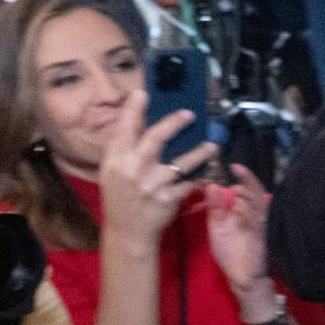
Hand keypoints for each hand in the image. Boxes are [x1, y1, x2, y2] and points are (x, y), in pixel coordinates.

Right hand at [98, 88, 216, 247]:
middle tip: (190, 113)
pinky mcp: (168, 200)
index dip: (134, 110)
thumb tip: (134, 119)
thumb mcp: (112, 170)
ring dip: (199, 152)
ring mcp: (152, 185)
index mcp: (117, 159)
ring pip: (180, 162)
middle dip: (174, 123)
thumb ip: (122, 147)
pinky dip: (199, 177)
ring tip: (212, 144)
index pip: (125, 129)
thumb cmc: (120, 195)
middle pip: (155, 139)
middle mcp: (133, 170)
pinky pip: (188, 184)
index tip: (143, 93)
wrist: (128, 231)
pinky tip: (208, 170)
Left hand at [205, 163, 275, 306]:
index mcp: (244, 213)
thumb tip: (212, 185)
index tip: (234, 165)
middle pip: (256, 195)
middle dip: (249, 181)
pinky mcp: (260, 241)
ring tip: (238, 188)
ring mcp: (259, 229)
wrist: (240, 278)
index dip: (244, 177)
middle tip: (239, 169)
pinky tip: (240, 207)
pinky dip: (249, 215)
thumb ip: (215, 208)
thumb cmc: (231, 253)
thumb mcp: (218, 227)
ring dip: (249, 197)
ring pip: (259, 208)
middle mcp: (255, 218)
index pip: (247, 191)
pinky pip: (257, 225)